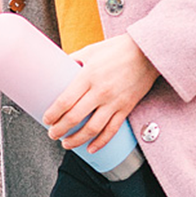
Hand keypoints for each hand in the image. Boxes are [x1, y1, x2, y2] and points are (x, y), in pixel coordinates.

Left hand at [43, 35, 159, 153]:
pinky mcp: (126, 107)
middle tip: (52, 134)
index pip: (65, 101)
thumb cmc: (120, 48)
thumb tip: (59, 67)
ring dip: (76, 140)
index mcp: (89, 76)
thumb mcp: (92, 50)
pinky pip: (112, 130)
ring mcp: (114, 101)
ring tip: (67, 143)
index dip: (52, 114)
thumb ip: (75, 60)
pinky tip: (91, 148)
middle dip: (59, 130)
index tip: (46, 120)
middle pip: (74, 118)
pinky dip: (100, 142)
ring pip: (92, 129)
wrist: (149, 52)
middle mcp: (100, 91)